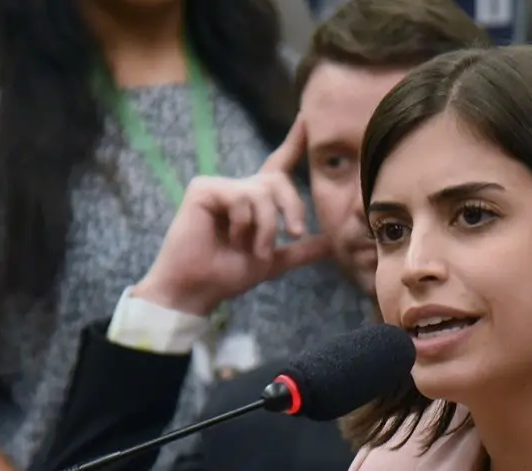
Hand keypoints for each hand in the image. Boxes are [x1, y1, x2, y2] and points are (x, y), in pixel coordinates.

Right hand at [135, 117, 330, 316]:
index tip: (308, 120)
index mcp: (255, 202)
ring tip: (253, 249)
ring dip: (265, 227)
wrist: (199, 289)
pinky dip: (242, 223)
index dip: (294, 143)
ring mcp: (220, 186)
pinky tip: (228, 237)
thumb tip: (332, 244)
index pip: (278, 167)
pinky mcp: (203, 188)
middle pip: (279, 180)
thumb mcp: (274, 262)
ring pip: (262, 192)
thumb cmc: (228, 274)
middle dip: (292, 207)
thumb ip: (302, 251)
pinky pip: (240, 197)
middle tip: (294, 234)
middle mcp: (239, 189)